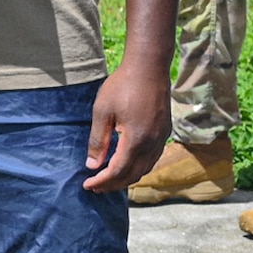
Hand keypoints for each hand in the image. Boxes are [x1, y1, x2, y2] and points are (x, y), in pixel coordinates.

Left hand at [84, 61, 170, 191]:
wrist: (149, 66)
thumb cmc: (123, 85)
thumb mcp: (103, 111)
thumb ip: (98, 140)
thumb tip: (92, 165)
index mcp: (136, 140)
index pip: (118, 171)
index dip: (102, 181)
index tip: (87, 184)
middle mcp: (152, 143)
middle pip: (133, 175)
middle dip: (113, 184)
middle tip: (96, 186)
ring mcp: (161, 138)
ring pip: (145, 169)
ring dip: (127, 177)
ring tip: (110, 179)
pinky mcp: (165, 131)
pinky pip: (152, 158)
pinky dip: (139, 167)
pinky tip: (128, 164)